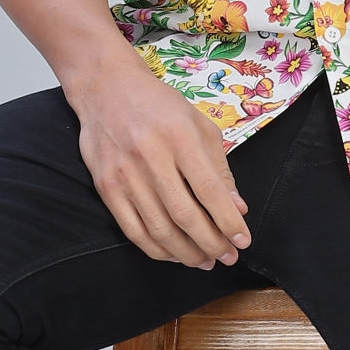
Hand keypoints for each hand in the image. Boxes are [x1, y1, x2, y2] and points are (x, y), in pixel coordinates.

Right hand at [71, 56, 251, 268]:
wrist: (106, 88)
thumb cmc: (158, 105)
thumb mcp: (197, 123)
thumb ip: (218, 166)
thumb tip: (237, 207)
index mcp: (180, 136)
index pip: (210, 190)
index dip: (229, 221)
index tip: (243, 241)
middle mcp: (152, 156)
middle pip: (185, 215)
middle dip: (212, 243)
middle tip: (227, 257)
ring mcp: (125, 174)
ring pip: (159, 229)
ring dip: (186, 253)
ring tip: (205, 261)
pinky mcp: (106, 187)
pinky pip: (133, 230)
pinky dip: (156, 249)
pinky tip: (173, 255)